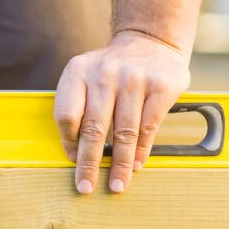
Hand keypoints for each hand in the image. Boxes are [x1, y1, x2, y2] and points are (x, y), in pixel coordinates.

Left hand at [54, 30, 190, 193]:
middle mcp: (105, 73)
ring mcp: (134, 78)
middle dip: (89, 163)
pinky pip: (148, 126)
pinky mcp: (161, 85)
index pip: (67, 116)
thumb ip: (77, 110)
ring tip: (116, 185)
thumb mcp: (85, 79)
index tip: (72, 161)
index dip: (68, 143)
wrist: (150, 40)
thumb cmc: (109, 72)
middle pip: (93, 128)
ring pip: (123, 132)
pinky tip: (135, 165)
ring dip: (119, 163)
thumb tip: (75, 155)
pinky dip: (141, 150)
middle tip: (86, 187)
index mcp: (77, 71)